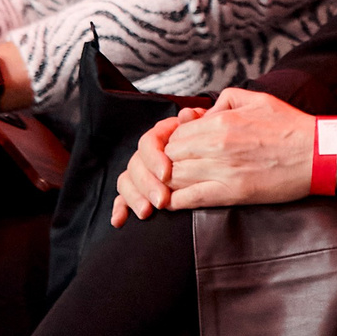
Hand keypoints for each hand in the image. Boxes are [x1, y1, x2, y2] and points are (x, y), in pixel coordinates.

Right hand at [112, 108, 204, 224]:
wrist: (216, 155)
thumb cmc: (212, 139)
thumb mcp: (209, 127)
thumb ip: (198, 121)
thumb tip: (187, 115)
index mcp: (162, 134)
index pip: (148, 143)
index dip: (154, 158)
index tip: (166, 174)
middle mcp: (149, 152)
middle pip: (136, 165)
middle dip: (146, 184)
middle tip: (161, 201)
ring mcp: (142, 171)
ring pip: (127, 181)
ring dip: (134, 197)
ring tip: (147, 212)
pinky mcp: (139, 190)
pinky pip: (123, 197)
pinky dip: (120, 208)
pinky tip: (119, 220)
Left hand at [161, 89, 316, 209]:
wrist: (318, 154)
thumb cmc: (291, 127)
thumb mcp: (258, 99)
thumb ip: (226, 99)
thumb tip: (204, 112)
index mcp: (221, 122)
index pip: (177, 134)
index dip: (174, 143)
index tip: (181, 150)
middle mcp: (217, 145)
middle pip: (171, 156)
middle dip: (169, 162)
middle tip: (177, 168)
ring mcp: (223, 170)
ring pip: (175, 177)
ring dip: (170, 182)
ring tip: (176, 184)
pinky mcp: (232, 193)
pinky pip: (190, 198)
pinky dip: (176, 201)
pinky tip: (175, 201)